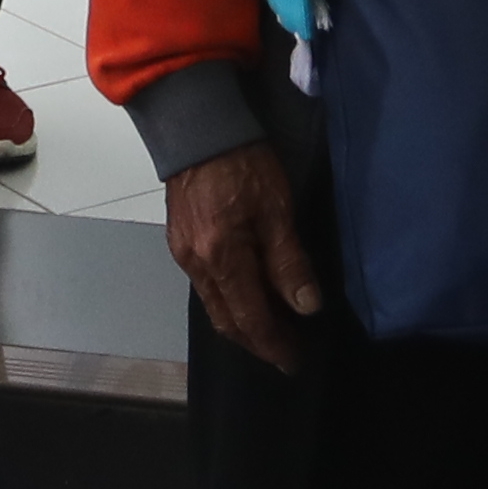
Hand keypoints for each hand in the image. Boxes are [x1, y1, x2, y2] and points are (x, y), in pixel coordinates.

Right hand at [168, 143, 329, 374]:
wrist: (198, 128)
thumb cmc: (243, 163)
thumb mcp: (276, 210)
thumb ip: (289, 262)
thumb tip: (306, 307)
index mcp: (221, 259)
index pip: (250, 319)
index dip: (274, 344)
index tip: (293, 361)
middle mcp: (196, 265)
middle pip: (226, 320)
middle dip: (256, 342)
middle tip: (284, 352)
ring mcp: (183, 255)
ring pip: (214, 306)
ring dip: (241, 323)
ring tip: (270, 329)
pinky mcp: (181, 242)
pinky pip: (205, 287)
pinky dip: (228, 302)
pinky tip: (245, 296)